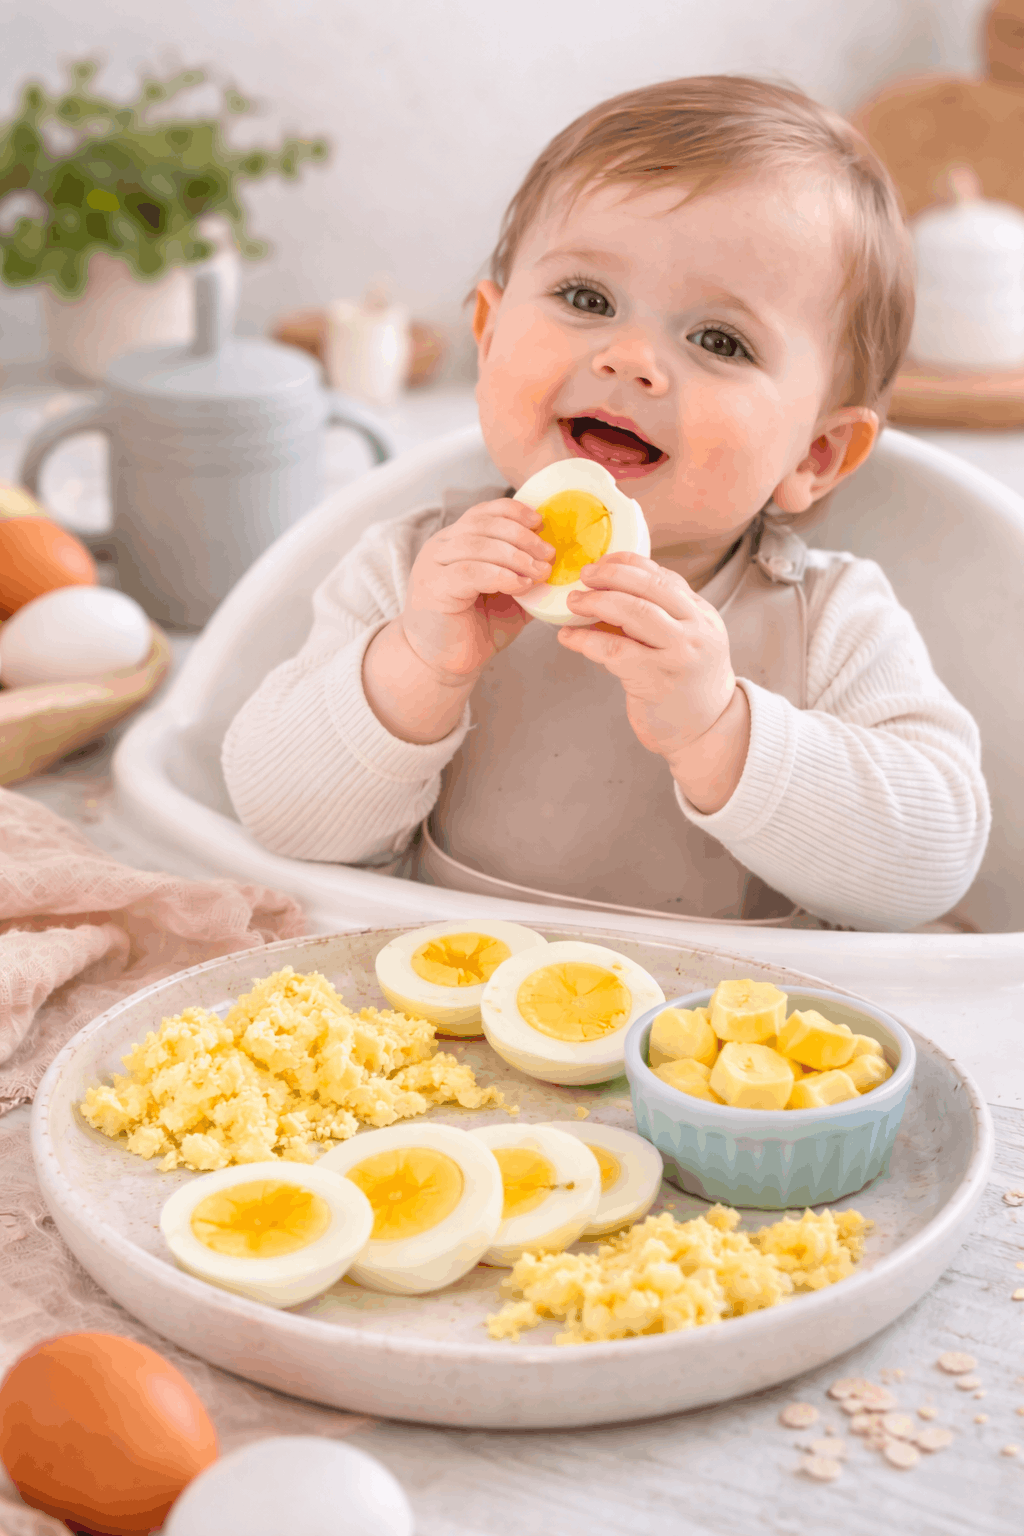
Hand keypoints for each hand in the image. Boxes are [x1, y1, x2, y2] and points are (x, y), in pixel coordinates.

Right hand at [399, 498, 553, 682]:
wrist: (441, 663)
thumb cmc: (473, 629)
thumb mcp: (508, 597)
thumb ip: (526, 576)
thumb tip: (558, 564)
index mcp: (457, 541)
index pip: (485, 512)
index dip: (515, 512)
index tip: (542, 524)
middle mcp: (441, 547)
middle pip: (485, 524)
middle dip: (523, 536)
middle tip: (549, 554)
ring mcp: (433, 565)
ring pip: (478, 544)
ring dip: (516, 556)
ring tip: (539, 571)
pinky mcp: (434, 588)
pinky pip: (470, 571)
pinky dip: (500, 575)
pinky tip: (520, 585)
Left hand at [557, 552, 748, 810]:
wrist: (707, 731)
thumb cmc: (688, 685)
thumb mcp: (687, 642)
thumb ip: (662, 616)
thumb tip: (611, 591)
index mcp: (703, 615)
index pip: (665, 577)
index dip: (630, 564)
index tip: (603, 561)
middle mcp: (696, 630)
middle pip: (649, 588)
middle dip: (611, 576)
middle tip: (584, 576)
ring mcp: (678, 654)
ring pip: (633, 612)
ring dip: (597, 602)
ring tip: (574, 602)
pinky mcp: (655, 679)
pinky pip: (613, 650)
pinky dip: (585, 639)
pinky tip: (568, 637)